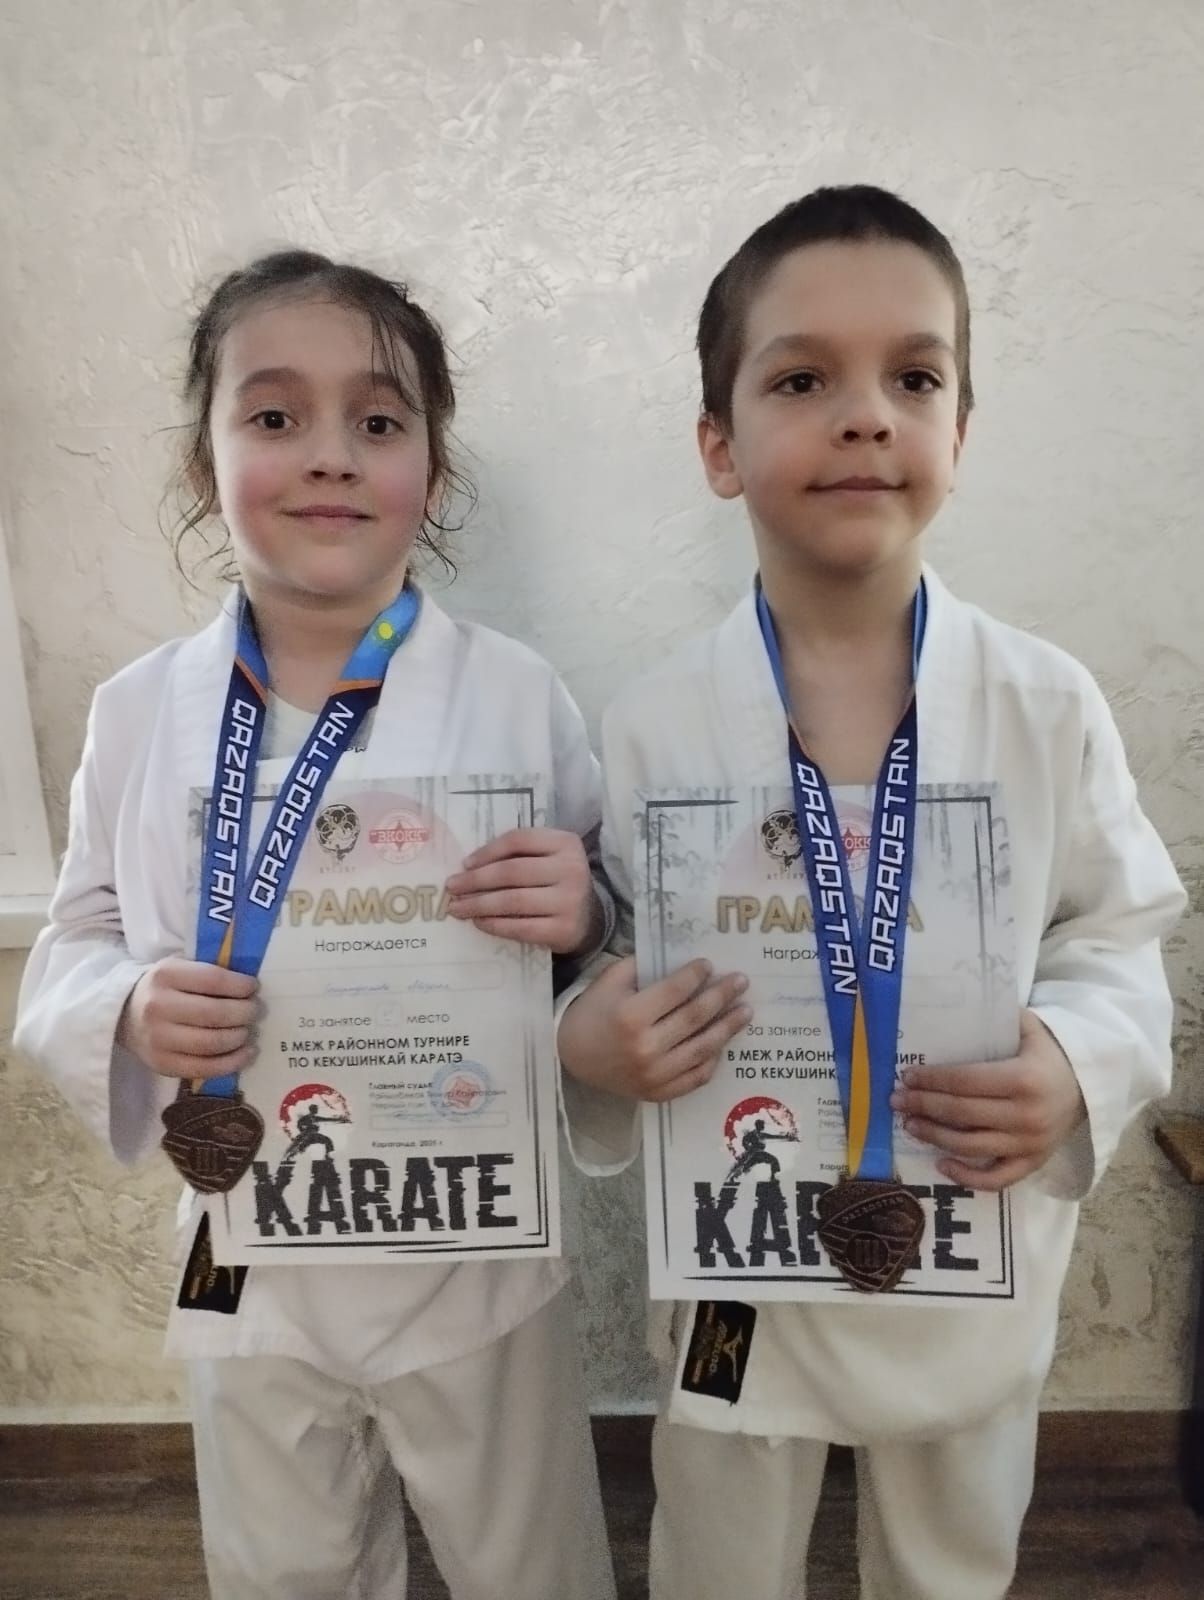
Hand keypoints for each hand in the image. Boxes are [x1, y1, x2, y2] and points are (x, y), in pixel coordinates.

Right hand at [116, 958, 259, 1079]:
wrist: (125, 1015)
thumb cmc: (164, 988)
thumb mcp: (179, 969)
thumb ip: (209, 973)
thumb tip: (250, 987)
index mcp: (165, 975)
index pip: (212, 980)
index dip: (240, 986)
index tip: (253, 988)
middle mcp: (158, 1007)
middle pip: (214, 1014)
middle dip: (244, 1013)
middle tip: (255, 1011)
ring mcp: (158, 1039)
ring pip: (211, 1043)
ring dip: (239, 1038)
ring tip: (248, 1031)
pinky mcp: (162, 1064)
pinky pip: (204, 1068)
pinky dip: (232, 1063)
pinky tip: (246, 1053)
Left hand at [445, 828, 600, 953]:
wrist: (588, 919)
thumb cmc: (555, 882)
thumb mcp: (545, 858)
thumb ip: (517, 854)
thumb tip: (467, 866)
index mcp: (565, 843)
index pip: (519, 839)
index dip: (487, 851)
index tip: (465, 864)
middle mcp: (572, 869)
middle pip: (512, 871)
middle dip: (475, 880)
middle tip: (451, 887)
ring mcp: (569, 901)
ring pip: (513, 900)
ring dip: (478, 904)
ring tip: (457, 908)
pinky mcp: (563, 930)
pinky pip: (520, 927)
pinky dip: (494, 925)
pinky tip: (479, 922)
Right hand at [558, 955, 750, 1102]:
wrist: (572, 1056)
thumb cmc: (593, 1012)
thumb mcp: (611, 981)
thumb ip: (644, 967)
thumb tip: (683, 961)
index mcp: (631, 1015)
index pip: (676, 991)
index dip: (696, 975)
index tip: (709, 964)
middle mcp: (646, 1047)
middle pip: (695, 1017)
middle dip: (722, 995)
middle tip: (741, 981)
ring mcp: (655, 1074)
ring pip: (703, 1048)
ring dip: (728, 1027)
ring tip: (745, 1011)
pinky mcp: (659, 1092)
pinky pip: (696, 1076)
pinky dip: (713, 1059)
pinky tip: (722, 1043)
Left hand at [890, 1009, 1085, 1190]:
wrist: (1089, 1087)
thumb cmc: (1051, 1055)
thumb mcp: (1031, 1029)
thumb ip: (998, 1017)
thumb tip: (957, 1004)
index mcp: (1023, 1079)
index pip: (965, 1082)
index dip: (932, 1080)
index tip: (907, 1077)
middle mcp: (1026, 1115)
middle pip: (962, 1114)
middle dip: (923, 1106)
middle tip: (897, 1100)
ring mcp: (1030, 1144)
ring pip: (971, 1146)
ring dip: (934, 1137)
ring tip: (910, 1125)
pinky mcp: (1033, 1163)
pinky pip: (997, 1179)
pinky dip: (968, 1176)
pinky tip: (941, 1163)